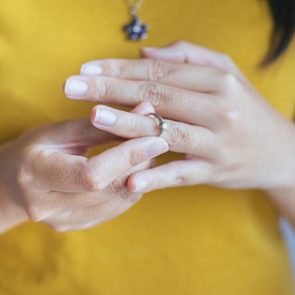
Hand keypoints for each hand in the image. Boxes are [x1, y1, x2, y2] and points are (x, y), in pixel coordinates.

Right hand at [0, 104, 167, 231]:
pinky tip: (135, 169)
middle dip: (141, 163)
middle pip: (111, 189)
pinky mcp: (80, 225)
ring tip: (146, 152)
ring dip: (141, 175)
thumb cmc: (37, 149)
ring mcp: (65, 221)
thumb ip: (103, 125)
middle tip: (155, 141)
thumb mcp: (62, 131)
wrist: (16, 183)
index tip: (157, 139)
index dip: (129, 157)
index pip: (92, 174)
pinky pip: (117, 207)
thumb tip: (146, 112)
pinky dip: (133, 187)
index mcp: (37, 175)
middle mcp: (49, 207)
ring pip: (120, 200)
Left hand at [64, 41, 294, 195]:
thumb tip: (145, 53)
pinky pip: (181, 174)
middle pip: (157, 96)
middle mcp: (218, 109)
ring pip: (166, 132)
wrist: (280, 150)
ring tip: (93, 117)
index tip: (87, 69)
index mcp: (217, 81)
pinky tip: (129, 178)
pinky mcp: (215, 172)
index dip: (121, 68)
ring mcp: (217, 143)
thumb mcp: (226, 73)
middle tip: (72, 86)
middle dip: (111, 90)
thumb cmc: (247, 108)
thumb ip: (188, 58)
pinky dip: (156, 176)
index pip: (160, 71)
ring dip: (128, 126)